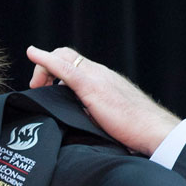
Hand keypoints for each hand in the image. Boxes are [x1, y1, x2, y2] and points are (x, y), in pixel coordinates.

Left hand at [26, 45, 181, 155]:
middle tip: (37, 88)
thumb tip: (77, 123)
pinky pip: (64, 67)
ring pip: (64, 57)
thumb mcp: (109, 119)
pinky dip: (46, 59)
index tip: (46, 88)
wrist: (153, 130)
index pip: (76, 64)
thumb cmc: (136, 131)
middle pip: (66, 55)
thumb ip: (92, 114)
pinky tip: (33, 54)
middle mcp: (100, 73)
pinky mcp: (92, 86)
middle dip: (46, 67)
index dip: (55, 70)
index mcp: (104, 80)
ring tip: (36, 86)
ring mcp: (96, 77)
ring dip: (43, 66)